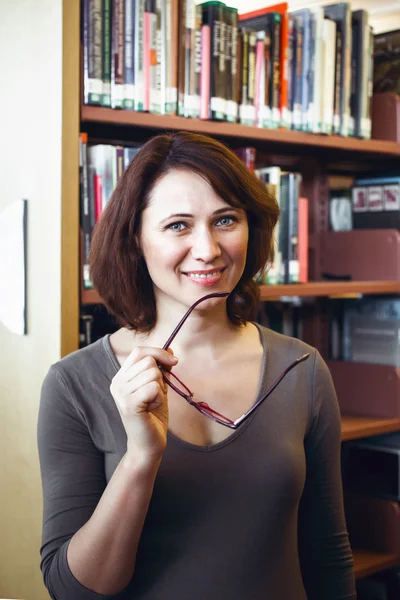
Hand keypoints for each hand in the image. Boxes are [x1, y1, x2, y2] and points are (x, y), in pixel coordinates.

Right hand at [110, 347, 177, 461]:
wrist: (148, 444)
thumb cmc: (153, 416)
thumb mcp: (159, 387)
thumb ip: (162, 368)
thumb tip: (170, 348)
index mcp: (121, 376)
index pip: (139, 351)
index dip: (158, 352)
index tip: (174, 361)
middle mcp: (117, 383)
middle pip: (149, 361)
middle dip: (161, 376)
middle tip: (156, 394)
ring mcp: (121, 394)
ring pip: (153, 374)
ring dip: (160, 389)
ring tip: (153, 402)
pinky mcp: (129, 404)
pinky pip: (153, 387)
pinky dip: (159, 398)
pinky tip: (152, 408)